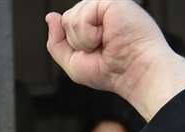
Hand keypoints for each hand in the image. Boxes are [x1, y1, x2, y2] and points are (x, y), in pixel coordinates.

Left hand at [44, 1, 184, 120]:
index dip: (73, 42)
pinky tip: (106, 36)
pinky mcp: (112, 1)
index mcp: (96, 23)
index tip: (95, 51)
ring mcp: (107, 5)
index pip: (67, 23)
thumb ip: (57, 40)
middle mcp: (102, 12)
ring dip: (83, 39)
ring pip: (70, 18)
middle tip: (101, 48)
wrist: (134, 72)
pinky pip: (81, 17)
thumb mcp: (73, 60)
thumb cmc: (111, 70)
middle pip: (67, 20)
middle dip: (76, 42)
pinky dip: (88, 34)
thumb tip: (50, 17)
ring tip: (104, 42)